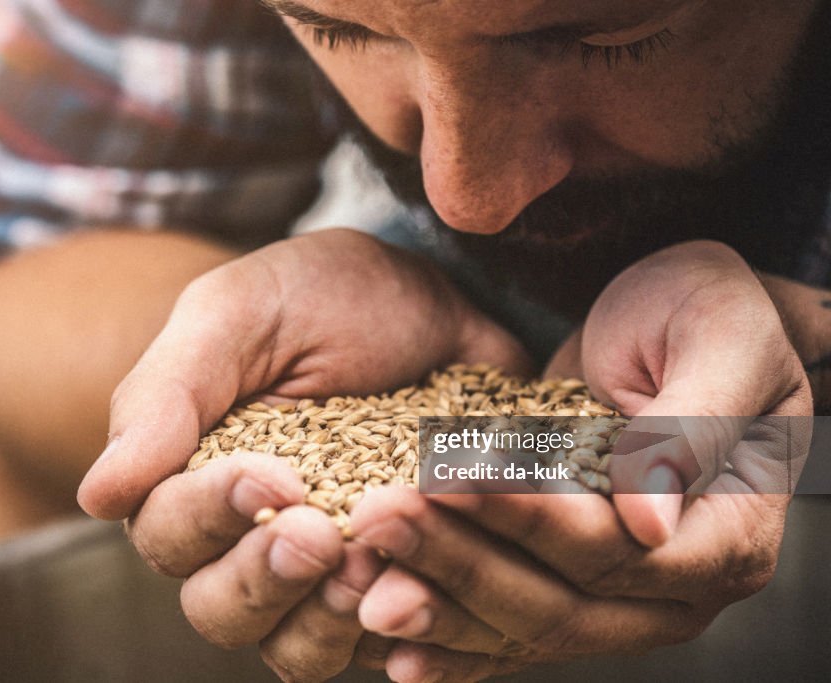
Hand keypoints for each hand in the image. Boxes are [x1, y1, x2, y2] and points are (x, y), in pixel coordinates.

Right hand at [77, 228, 530, 680]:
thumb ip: (167, 395)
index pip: (167, 532)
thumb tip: (98, 495)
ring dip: (320, 622)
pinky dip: (391, 631)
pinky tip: (414, 590)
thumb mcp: (242, 313)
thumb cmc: (328, 295)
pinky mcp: (392, 573)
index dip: (210, 517)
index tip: (272, 478)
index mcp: (195, 470)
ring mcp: (324, 562)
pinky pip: (379, 640)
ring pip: (288, 647)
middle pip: (217, 608)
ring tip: (367, 568)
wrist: (438, 295)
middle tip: (318, 536)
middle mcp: (250, 531)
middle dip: (260, 581)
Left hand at [346, 240, 811, 681]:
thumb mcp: (720, 340)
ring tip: (359, 581)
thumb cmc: (707, 313)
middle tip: (376, 518)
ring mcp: (615, 596)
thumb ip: (691, 430)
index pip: (615, 551)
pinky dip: (449, 640)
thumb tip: (649, 522)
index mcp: (727, 537)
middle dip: (459, 562)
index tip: (447, 478)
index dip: (527, 519)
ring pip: (518, 625)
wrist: (674, 318)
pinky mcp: (565, 582)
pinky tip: (392, 648)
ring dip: (436, 603)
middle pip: (557, 603)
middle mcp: (672, 587)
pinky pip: (504, 629)